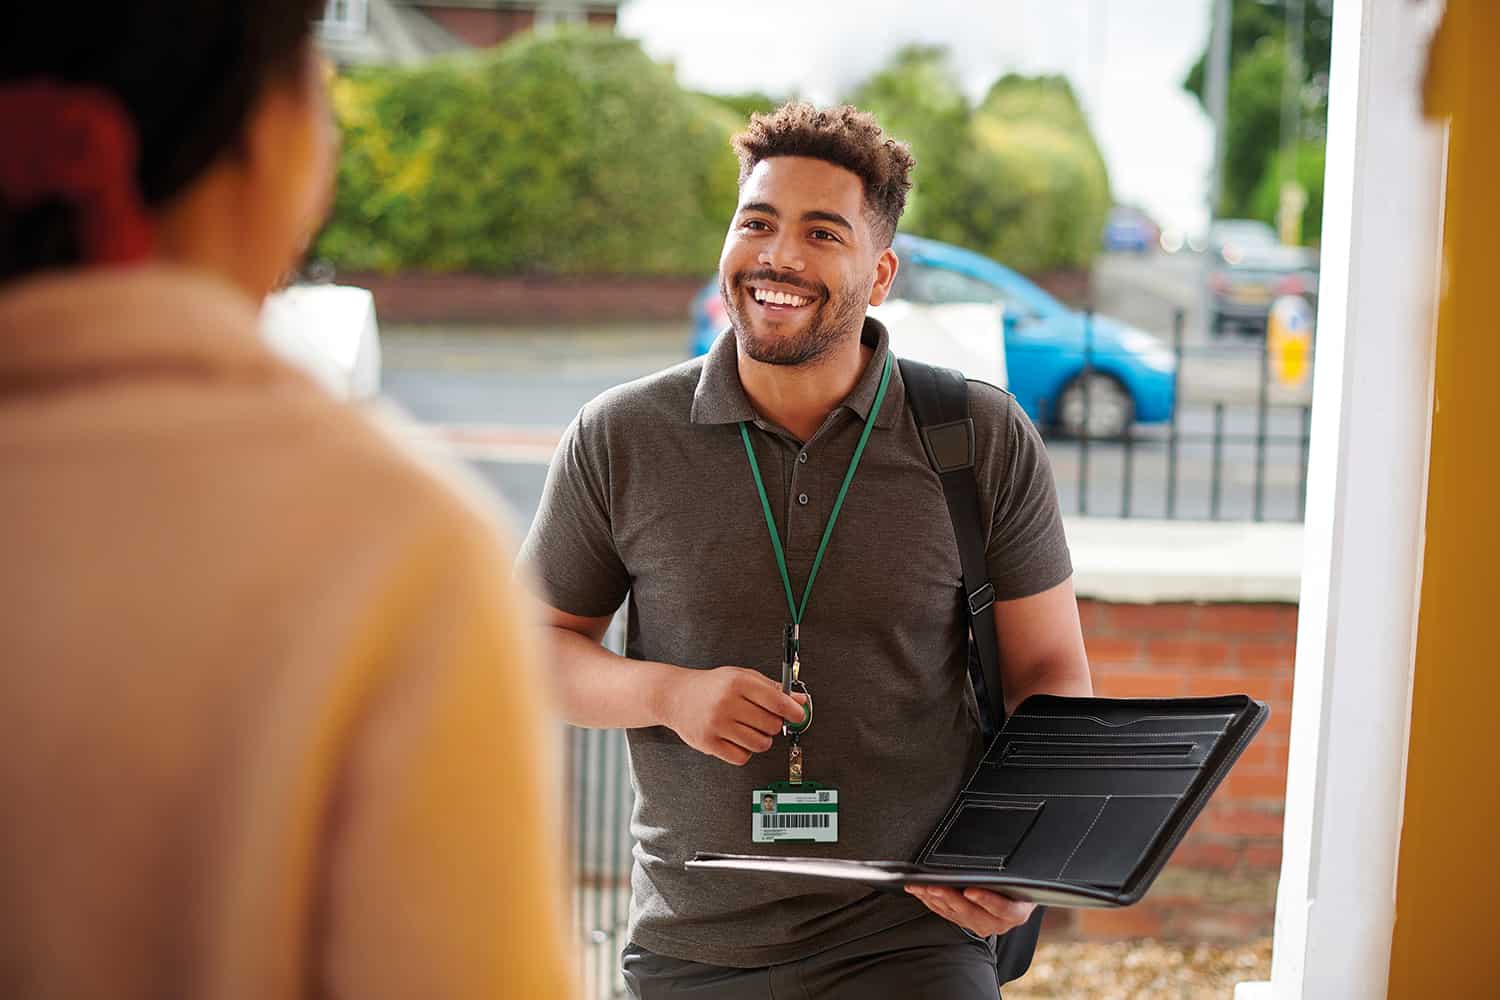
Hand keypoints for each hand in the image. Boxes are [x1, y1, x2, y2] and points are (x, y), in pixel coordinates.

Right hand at [659, 666, 807, 765]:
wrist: (675, 696)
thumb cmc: (711, 686)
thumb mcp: (742, 676)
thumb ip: (772, 688)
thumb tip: (800, 701)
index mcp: (738, 682)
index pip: (777, 701)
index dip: (794, 712)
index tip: (799, 716)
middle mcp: (727, 702)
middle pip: (771, 725)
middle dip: (773, 725)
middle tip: (764, 719)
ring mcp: (717, 724)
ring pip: (759, 744)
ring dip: (761, 740)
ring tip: (749, 729)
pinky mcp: (708, 743)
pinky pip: (742, 757)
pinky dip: (744, 751)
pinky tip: (737, 739)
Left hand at [904, 885, 1035, 936]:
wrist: (1019, 897)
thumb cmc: (1019, 882)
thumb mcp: (1021, 876)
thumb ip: (1009, 872)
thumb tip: (993, 845)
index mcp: (1016, 912)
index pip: (1003, 908)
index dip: (987, 901)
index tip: (971, 891)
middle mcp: (998, 923)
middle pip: (972, 913)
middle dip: (950, 898)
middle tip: (935, 886)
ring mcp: (979, 924)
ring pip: (954, 913)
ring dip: (935, 898)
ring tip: (920, 886)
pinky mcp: (964, 923)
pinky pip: (945, 913)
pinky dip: (931, 901)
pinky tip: (919, 890)